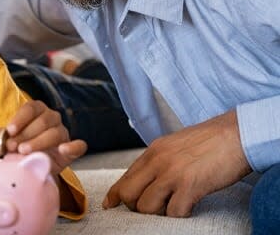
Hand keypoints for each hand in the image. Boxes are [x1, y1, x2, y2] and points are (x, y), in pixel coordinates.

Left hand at [0, 100, 86, 175]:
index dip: (20, 118)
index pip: (30, 108)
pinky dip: (73, 147)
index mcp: (35, 111)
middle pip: (43, 120)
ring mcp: (62, 134)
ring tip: (25, 152)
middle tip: (13, 147)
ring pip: (56, 133)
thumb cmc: (13, 150)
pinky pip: (78, 146)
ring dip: (39, 142)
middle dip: (26, 134)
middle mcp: (51, 119)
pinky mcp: (71, 151)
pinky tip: (63, 150)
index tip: (10, 131)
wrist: (27, 170)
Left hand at [103, 109, 251, 216]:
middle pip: (128, 194)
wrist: (239, 133)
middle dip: (135, 206)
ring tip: (173, 205)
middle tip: (152, 207)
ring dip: (158, 213)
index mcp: (153, 151)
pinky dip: (180, 214)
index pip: (124, 177)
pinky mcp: (190, 185)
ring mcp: (172, 173)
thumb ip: (158, 160)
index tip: (110, 204)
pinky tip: (189, 206)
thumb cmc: (211, 141)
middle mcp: (157, 161)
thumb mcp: (175, 145)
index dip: (115, 195)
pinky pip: (174, 212)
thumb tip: (145, 179)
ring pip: (146, 207)